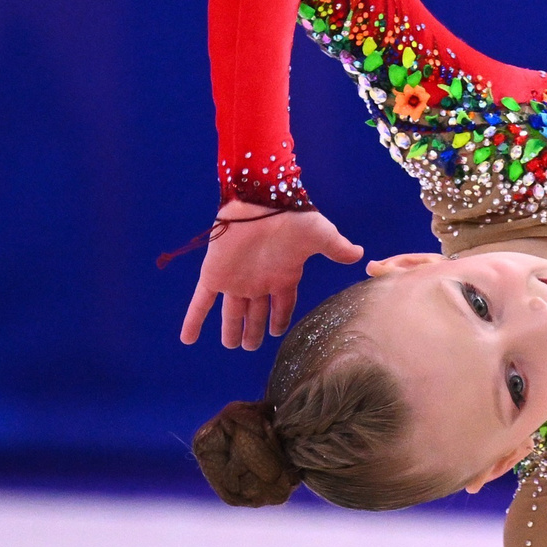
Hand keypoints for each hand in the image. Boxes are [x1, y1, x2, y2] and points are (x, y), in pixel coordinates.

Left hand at [180, 204, 363, 350]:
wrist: (260, 200)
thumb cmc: (292, 217)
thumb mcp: (321, 236)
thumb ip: (336, 249)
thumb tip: (360, 255)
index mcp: (282, 276)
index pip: (281, 305)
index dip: (279, 318)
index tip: (278, 332)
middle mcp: (258, 281)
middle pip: (254, 313)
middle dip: (253, 330)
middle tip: (249, 346)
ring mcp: (235, 280)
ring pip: (231, 313)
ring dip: (230, 330)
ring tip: (230, 345)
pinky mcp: (214, 275)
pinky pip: (201, 302)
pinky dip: (194, 320)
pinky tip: (186, 339)